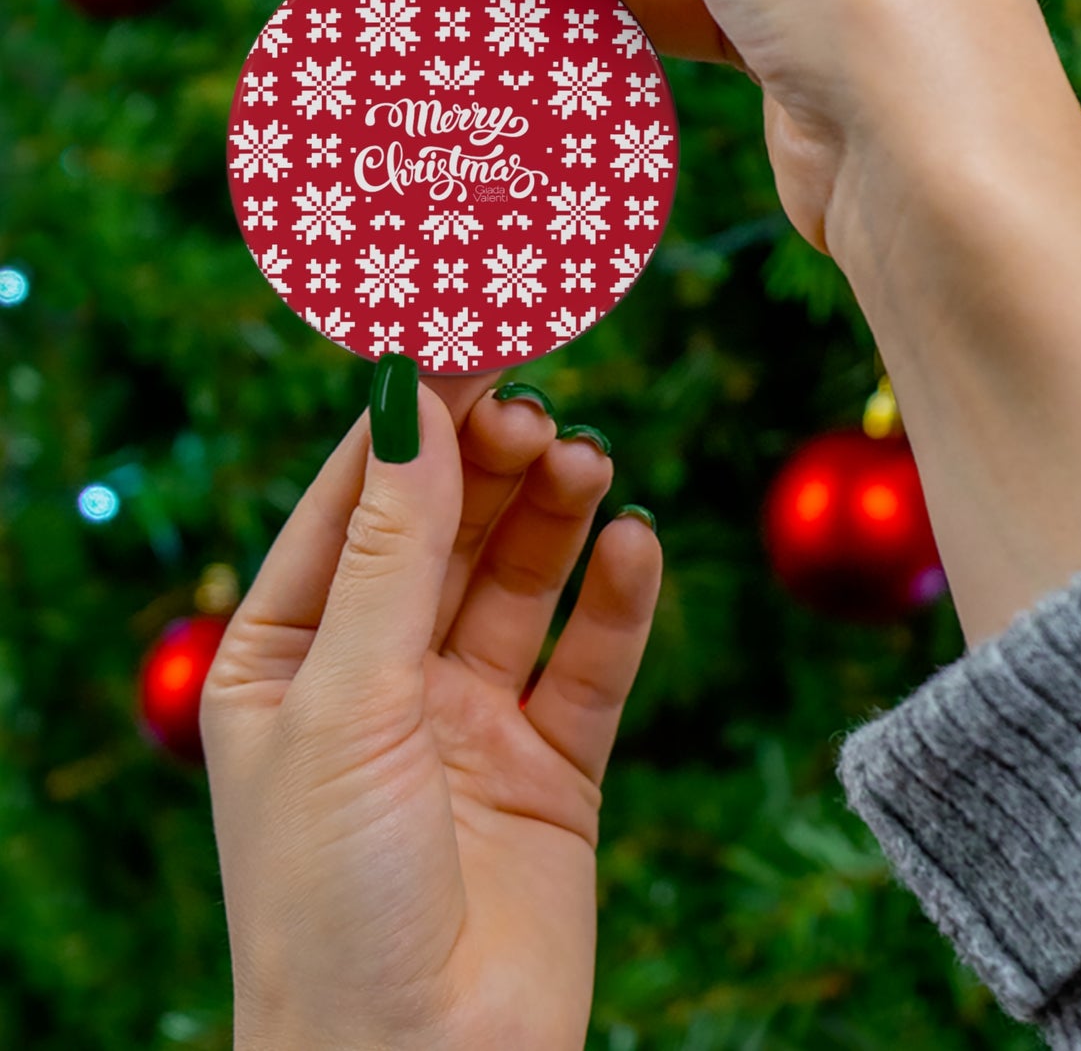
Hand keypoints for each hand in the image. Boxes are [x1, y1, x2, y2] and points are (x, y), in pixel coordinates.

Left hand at [201, 371, 661, 1050]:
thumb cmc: (331, 900)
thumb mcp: (346, 701)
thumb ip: (392, 548)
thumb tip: (412, 400)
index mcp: (289, 655)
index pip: (355, 499)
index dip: (412, 417)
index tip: (470, 337)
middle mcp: (379, 675)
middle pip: (446, 527)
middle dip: (489, 462)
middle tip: (537, 407)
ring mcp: (468, 717)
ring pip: (521, 579)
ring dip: (554, 514)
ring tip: (586, 462)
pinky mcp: (552, 764)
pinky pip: (591, 659)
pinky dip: (617, 600)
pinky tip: (635, 546)